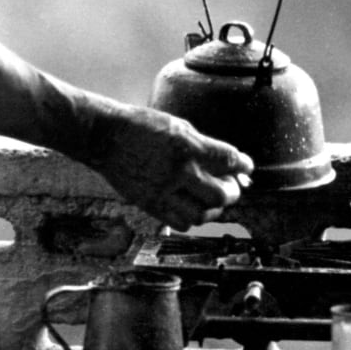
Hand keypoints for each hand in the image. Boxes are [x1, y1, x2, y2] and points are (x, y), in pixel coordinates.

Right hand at [89, 104, 252, 230]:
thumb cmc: (140, 126)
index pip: (230, 160)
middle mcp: (178, 171)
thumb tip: (228, 162)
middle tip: (229, 186)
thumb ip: (203, 146)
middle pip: (222, 195)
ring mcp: (163, 191)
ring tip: (210, 199)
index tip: (245, 168)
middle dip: (232, 191)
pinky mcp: (150, 204)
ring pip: (202, 215)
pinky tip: (191, 207)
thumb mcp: (177, 127)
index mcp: (187, 146)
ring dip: (213, 208)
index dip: (244, 166)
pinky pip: (180, 223)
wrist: (105, 136)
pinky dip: (191, 218)